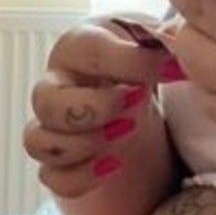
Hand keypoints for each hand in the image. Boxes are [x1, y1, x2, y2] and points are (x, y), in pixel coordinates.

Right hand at [23, 17, 168, 198]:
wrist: (128, 88)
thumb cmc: (135, 58)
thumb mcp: (152, 40)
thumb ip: (164, 39)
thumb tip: (178, 36)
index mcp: (78, 47)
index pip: (89, 51)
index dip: (132, 62)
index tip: (174, 71)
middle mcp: (55, 85)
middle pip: (45, 101)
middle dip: (93, 108)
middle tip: (136, 103)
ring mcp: (51, 125)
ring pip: (37, 142)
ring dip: (84, 144)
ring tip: (128, 132)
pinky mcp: (59, 161)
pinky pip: (52, 178)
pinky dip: (81, 177)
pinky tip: (115, 166)